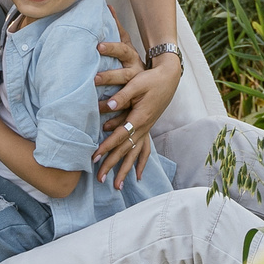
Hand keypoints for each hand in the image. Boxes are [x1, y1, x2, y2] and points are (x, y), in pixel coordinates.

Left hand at [92, 46, 179, 185]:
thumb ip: (122, 96)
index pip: (120, 136)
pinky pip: (144, 150)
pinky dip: (140, 164)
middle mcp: (145, 127)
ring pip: (135, 154)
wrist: (169, 77)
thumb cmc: (151, 79)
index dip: (107, 147)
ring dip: (125, 170)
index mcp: (140, 117)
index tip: (94, 157)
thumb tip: (109, 106)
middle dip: (112, 165)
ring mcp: (147, 129)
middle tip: (99, 178)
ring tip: (117, 186)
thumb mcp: (136, 83)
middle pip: (126, 150)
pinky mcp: (148, 128)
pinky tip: (137, 175)